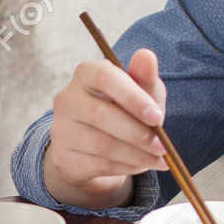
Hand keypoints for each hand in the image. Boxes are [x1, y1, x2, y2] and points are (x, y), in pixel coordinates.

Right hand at [40, 50, 167, 208]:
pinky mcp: (63, 157)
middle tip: (162, 147)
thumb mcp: (141, 92)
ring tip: (157, 159)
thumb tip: (146, 56)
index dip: (132, 97)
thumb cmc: (123, 110)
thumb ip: (145, 77)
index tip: (157, 116)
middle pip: (101, 115)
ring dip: (136, 155)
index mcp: (86, 73)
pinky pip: (98, 165)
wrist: (95, 146)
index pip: (104, 77)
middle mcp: (67, 98)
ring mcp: (61, 129)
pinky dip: (125, 167)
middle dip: (138, 133)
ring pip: (101, 144)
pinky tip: (140, 164)